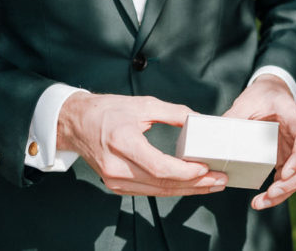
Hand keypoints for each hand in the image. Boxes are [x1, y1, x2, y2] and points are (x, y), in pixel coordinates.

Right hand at [58, 93, 226, 196]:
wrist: (76, 124)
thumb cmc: (108, 111)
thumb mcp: (143, 104)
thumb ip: (174, 112)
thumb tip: (201, 120)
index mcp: (122, 142)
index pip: (159, 167)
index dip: (186, 172)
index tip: (206, 168)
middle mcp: (116, 166)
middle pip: (162, 183)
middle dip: (195, 184)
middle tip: (220, 180)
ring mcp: (114, 179)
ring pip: (158, 191)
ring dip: (187, 190)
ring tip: (212, 184)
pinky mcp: (116, 185)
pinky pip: (149, 191)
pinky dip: (171, 189)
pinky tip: (190, 185)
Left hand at [223, 75, 295, 208]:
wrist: (269, 92)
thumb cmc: (261, 95)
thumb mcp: (247, 101)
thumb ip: (234, 116)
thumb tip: (214, 135)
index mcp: (294, 117)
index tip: (285, 172)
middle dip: (292, 183)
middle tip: (271, 193)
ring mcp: (295, 148)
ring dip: (285, 191)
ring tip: (262, 202)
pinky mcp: (287, 156)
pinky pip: (289, 177)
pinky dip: (280, 190)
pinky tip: (264, 198)